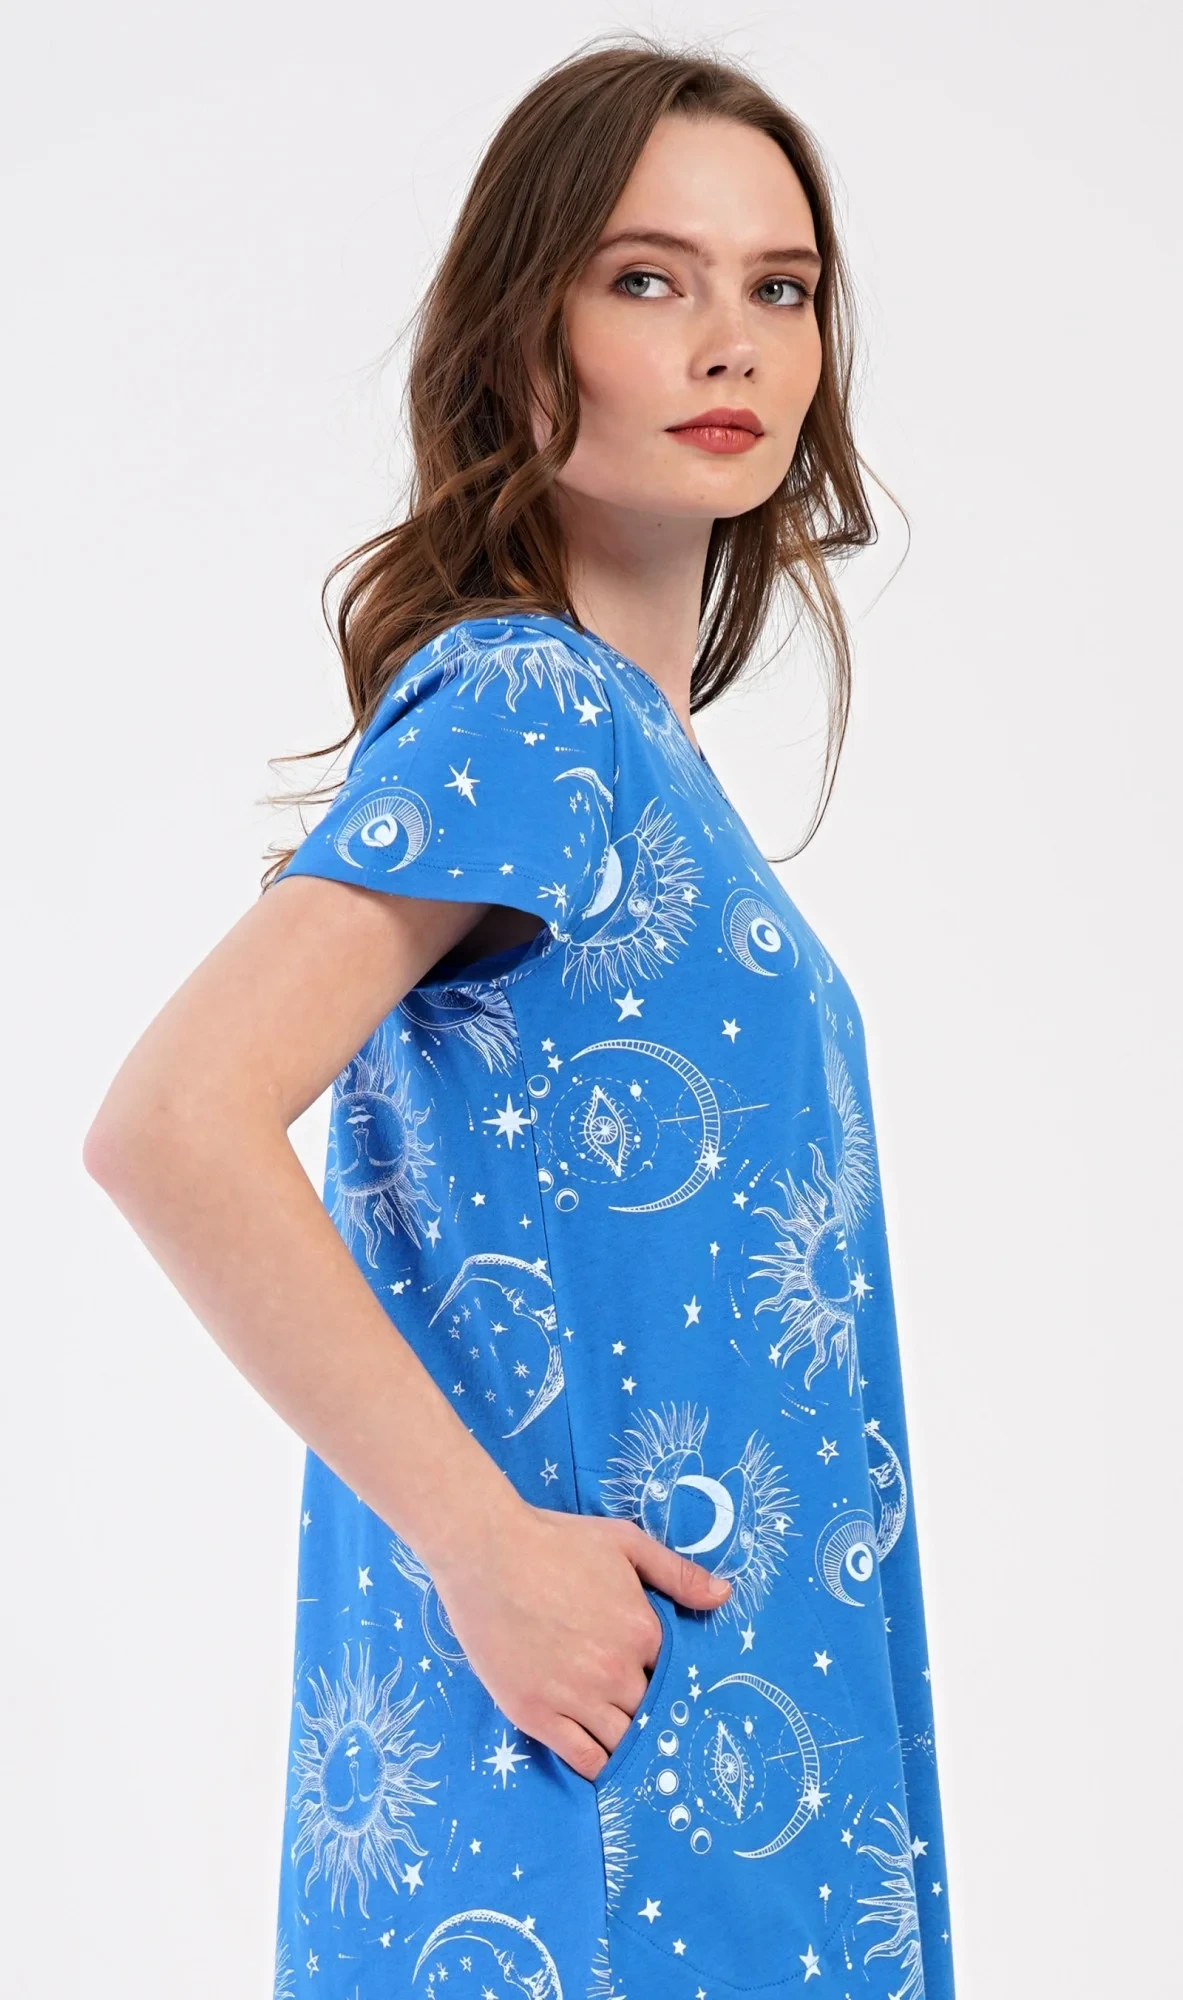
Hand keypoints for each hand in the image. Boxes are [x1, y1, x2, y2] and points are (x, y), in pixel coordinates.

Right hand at [432, 1498, 730, 1781]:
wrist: (486, 1552)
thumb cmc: (556, 1541)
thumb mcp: (625, 1542)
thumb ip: (677, 1573)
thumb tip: (725, 1596)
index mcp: (643, 1631)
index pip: (675, 1675)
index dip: (667, 1678)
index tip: (660, 1681)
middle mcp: (615, 1671)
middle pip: (650, 1712)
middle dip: (648, 1711)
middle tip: (641, 1713)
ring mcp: (576, 1697)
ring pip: (622, 1742)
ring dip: (627, 1741)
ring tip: (628, 1743)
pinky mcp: (537, 1714)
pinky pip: (583, 1759)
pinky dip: (598, 1765)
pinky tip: (601, 1759)